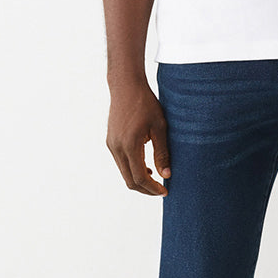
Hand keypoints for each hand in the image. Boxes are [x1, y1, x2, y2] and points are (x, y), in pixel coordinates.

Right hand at [106, 80, 171, 194]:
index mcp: (129, 145)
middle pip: (129, 180)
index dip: (153, 188)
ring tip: (156, 179)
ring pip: (124, 173)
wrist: (126, 86)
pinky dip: (132, 169)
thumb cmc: (146, 103)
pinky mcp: (110, 141)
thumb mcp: (160, 127)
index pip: (140, 177)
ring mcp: (111, 145)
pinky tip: (145, 166)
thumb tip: (167, 175)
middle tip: (161, 190)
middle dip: (146, 189)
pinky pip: (121, 163)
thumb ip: (162, 152)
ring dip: (139, 179)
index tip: (165, 191)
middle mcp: (116, 147)